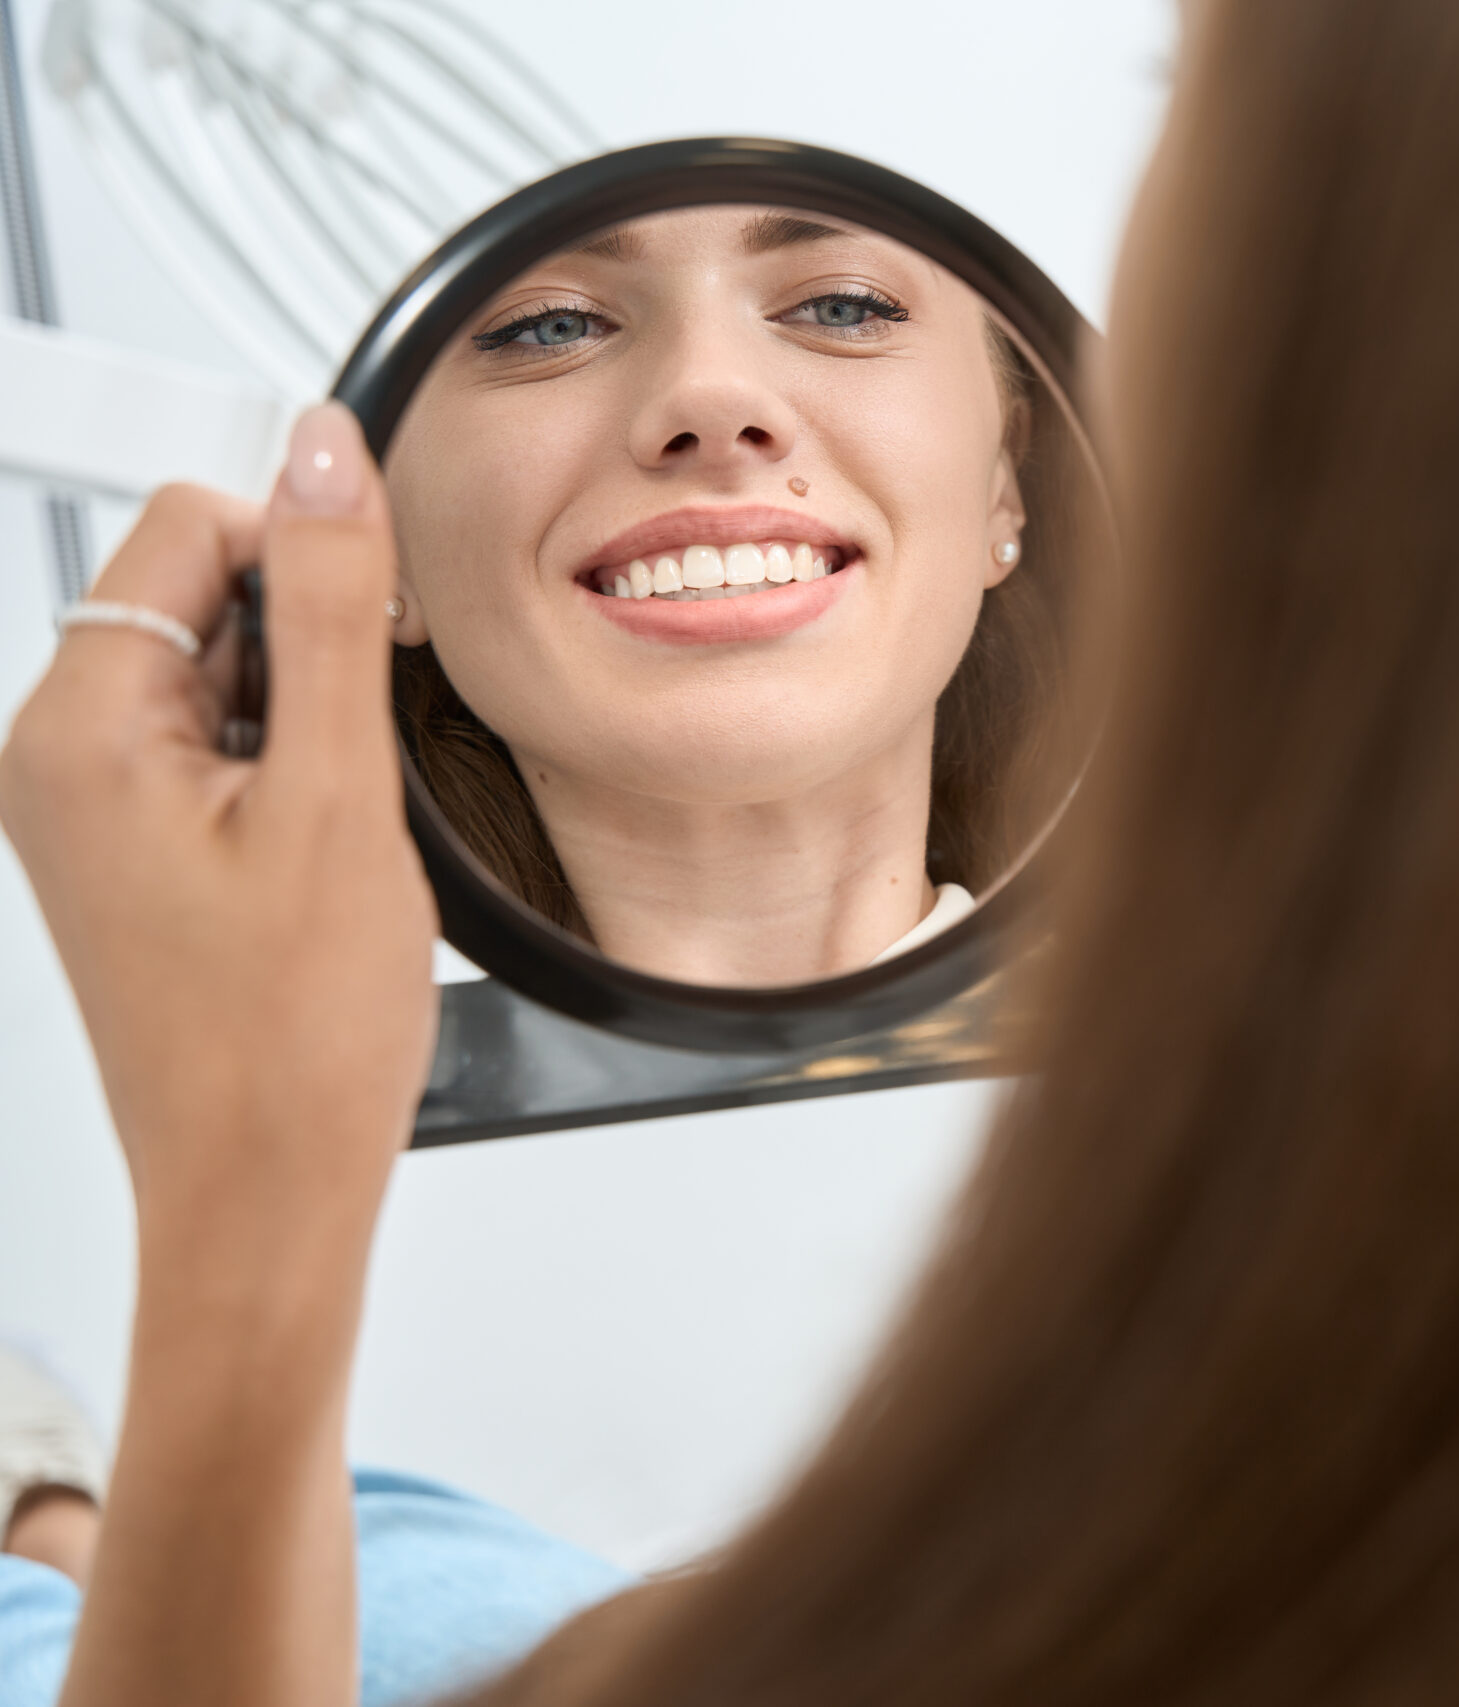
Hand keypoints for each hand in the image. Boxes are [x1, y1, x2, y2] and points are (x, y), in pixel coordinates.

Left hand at [0, 403, 435, 1256]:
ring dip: (308, 718)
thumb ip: (331, 606)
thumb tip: (323, 451)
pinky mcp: (135, 852)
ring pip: (225, 675)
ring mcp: (91, 809)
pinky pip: (223, 750)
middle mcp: (59, 758)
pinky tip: (326, 857)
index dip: (303, 558)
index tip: (372, 642)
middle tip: (357, 765)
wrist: (265, 1191)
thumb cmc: (287, 1039)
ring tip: (340, 830)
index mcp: (78, 729)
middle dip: (308, 647)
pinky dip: (294, 775)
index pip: (187, 527)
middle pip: (201, 594)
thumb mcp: (338, 798)